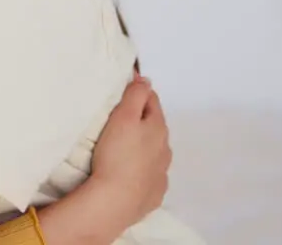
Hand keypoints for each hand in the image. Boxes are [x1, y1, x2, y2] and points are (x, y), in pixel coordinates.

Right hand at [89, 75, 170, 224]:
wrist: (115, 201)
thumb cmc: (117, 153)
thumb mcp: (123, 116)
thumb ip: (135, 95)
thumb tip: (146, 80)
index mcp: (158, 127)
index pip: (152, 101)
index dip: (138, 93)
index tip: (123, 92)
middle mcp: (165, 149)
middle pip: (155, 127)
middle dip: (141, 121)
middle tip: (119, 121)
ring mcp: (161, 173)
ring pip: (154, 152)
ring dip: (143, 146)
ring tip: (123, 148)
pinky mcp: (154, 193)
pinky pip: (150, 176)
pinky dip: (142, 171)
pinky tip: (130, 174)